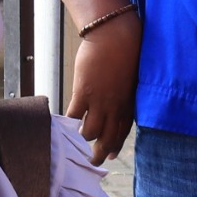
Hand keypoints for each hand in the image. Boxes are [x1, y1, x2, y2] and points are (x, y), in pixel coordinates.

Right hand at [69, 12, 141, 164]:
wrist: (115, 35)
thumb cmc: (127, 51)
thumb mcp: (131, 79)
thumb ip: (126, 94)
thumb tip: (119, 103)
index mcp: (128, 104)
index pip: (122, 132)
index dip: (115, 145)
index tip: (111, 155)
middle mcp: (116, 108)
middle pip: (107, 139)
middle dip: (100, 153)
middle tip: (92, 160)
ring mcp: (100, 102)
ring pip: (89, 132)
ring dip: (82, 139)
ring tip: (75, 140)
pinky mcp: (84, 93)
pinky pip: (73, 117)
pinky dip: (68, 124)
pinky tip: (65, 125)